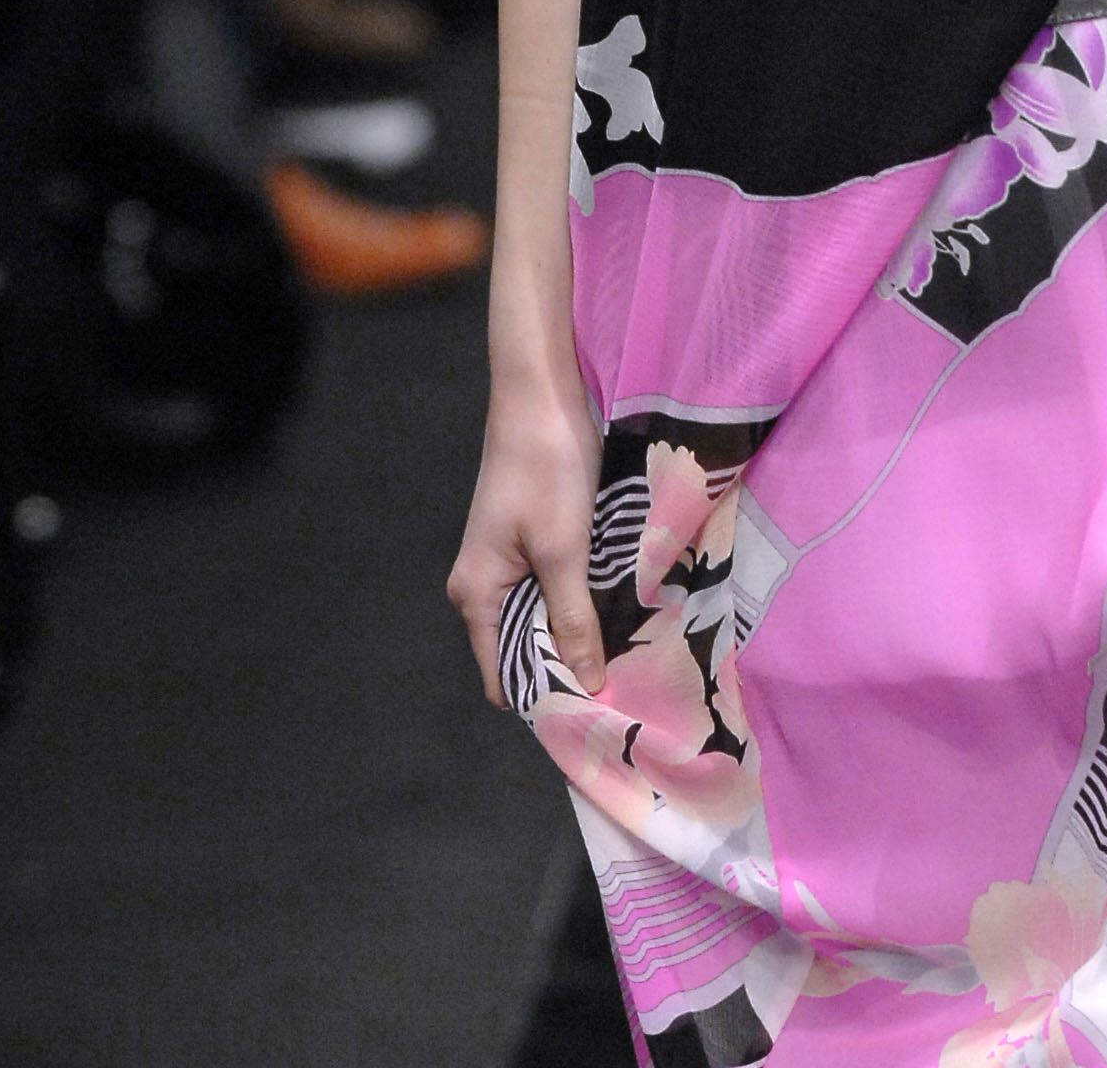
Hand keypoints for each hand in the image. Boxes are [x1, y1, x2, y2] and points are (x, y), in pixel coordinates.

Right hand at [447, 371, 604, 705]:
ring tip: (630, 646)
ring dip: (578, 630)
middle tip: (628, 680)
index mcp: (475, 596)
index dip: (547, 697)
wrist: (541, 394)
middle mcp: (481, 588)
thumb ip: (573, 619)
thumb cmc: (546, 469)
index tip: (597, 711)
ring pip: (541, 620)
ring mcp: (504, 564)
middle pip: (523, 652)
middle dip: (570, 665)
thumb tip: (588, 687)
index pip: (505, 678)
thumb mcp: (564, 549)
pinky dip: (579, 600)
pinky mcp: (528, 543)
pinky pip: (550, 590)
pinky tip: (617, 604)